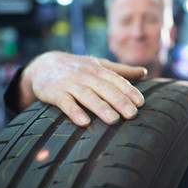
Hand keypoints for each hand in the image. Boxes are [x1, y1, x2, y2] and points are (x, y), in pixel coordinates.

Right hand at [19, 51, 146, 125]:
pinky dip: (73, 111)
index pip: (116, 80)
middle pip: (104, 88)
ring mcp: (70, 84)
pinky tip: (83, 122)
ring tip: (114, 120)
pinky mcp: (54, 93)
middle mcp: (85, 75)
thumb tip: (144, 72)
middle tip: (132, 114)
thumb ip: (121, 70)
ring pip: (87, 95)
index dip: (129, 90)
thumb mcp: (99, 65)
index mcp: (98, 70)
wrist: (43, 65)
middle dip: (119, 101)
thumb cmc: (78, 67)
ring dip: (100, 107)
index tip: (141, 103)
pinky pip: (64, 102)